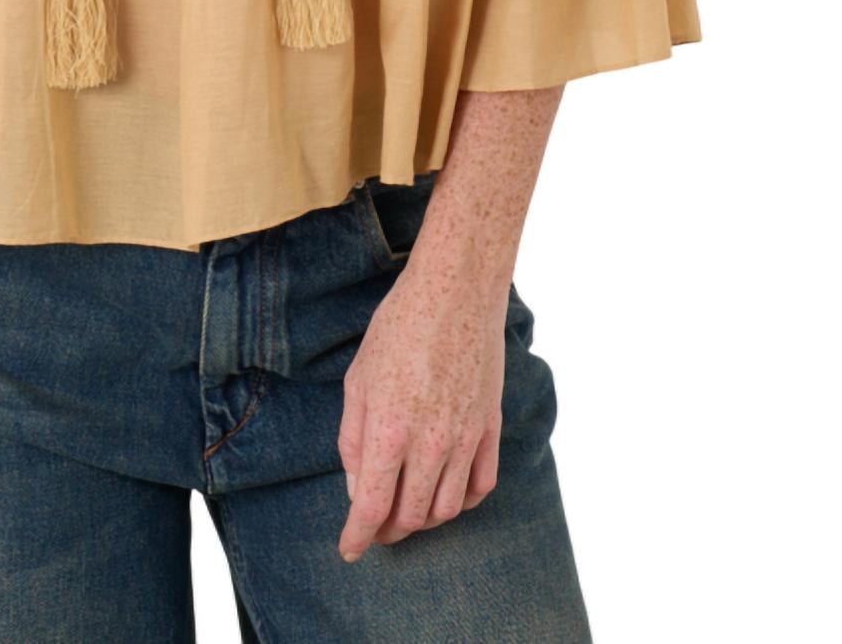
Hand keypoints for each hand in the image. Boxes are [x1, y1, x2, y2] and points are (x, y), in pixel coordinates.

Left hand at [336, 260, 506, 556]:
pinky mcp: (491, 428)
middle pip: (411, 516)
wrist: (456, 292)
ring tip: (405, 510)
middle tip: (374, 525)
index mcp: (390, 430)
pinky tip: (445, 494)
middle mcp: (431, 444)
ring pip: (447, 509)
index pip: (373, 506)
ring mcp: (466, 439)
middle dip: (389, 530)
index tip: (350, 550)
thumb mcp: (358, 379)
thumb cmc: (398, 328)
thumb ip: (354, 439)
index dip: (358, 536)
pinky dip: (462, 501)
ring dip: (423, 520)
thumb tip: (358, 487)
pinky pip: (481, 486)